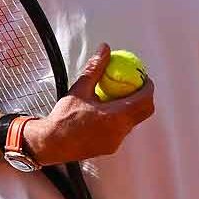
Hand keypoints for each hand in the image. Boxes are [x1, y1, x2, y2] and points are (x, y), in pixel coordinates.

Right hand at [23, 45, 154, 164]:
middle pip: (144, 112)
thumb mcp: (80, 89)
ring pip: (133, 122)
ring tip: (120, 96)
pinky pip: (122, 130)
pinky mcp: (110, 148)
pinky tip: (107, 111)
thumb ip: (95, 68)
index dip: (148, 86)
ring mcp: (116, 142)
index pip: (144, 100)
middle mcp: (120, 131)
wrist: (51, 143)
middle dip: (144, 97)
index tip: (143, 77)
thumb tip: (105, 50)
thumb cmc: (63, 118)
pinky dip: (121, 119)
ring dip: (132, 108)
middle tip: (135, 85)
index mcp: (116, 116)